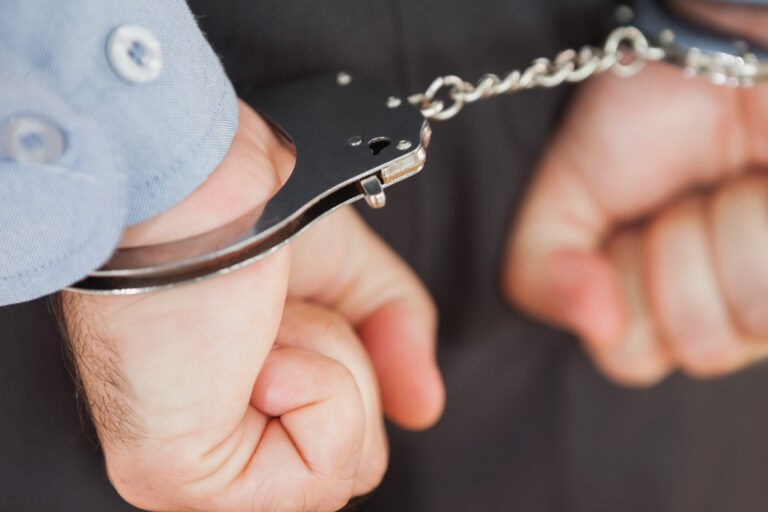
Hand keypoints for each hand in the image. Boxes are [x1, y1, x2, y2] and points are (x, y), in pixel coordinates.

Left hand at [59, 100, 443, 510]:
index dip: (352, 374)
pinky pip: (317, 474)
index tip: (300, 319)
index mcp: (238, 406)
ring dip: (328, 371)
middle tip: (283, 318)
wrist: (196, 182)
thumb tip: (422, 406)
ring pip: (343, 473)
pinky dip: (314, 388)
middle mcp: (213, 446)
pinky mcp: (181, 477)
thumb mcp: (346, 274)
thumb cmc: (243, 211)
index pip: (341, 445)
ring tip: (263, 328)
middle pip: (354, 466)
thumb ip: (394, 338)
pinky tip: (253, 353)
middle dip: (345, 369)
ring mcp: (192, 474)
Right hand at [503, 4, 767, 385]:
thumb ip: (538, 275)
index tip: (631, 224)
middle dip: (679, 255)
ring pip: (748, 321)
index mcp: (657, 306)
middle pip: (699, 347)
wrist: (710, 56)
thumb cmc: (639, 121)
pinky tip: (765, 186)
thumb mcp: (559, 200)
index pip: (633, 359)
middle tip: (686, 199)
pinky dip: (759, 225)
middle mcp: (725, 313)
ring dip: (726, 233)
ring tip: (733, 184)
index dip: (624, 290)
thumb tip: (592, 325)